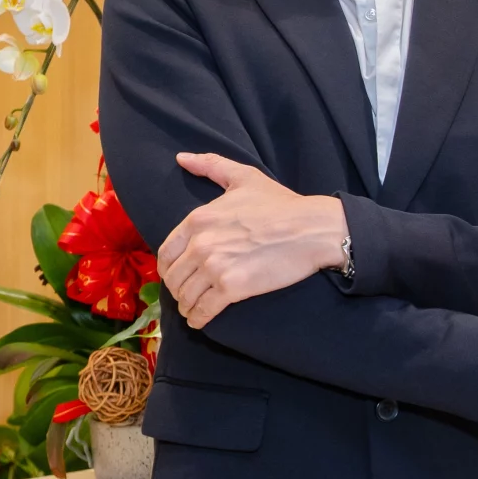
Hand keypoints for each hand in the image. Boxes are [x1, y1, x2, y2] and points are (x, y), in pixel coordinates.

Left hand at [158, 152, 347, 327]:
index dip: (168, 268)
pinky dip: (198, 319)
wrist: (311, 229)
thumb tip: (182, 158)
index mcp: (197, 219)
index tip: (177, 274)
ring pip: (186, 296)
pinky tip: (200, 320)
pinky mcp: (232, 289)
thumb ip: (210, 165)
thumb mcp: (244, 177)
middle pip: (174, 277)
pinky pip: (203, 310)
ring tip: (194, 309)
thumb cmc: (281, 204)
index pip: (166, 252)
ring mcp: (215, 267)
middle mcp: (200, 244)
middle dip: (178, 289)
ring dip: (187, 306)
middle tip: (188, 294)